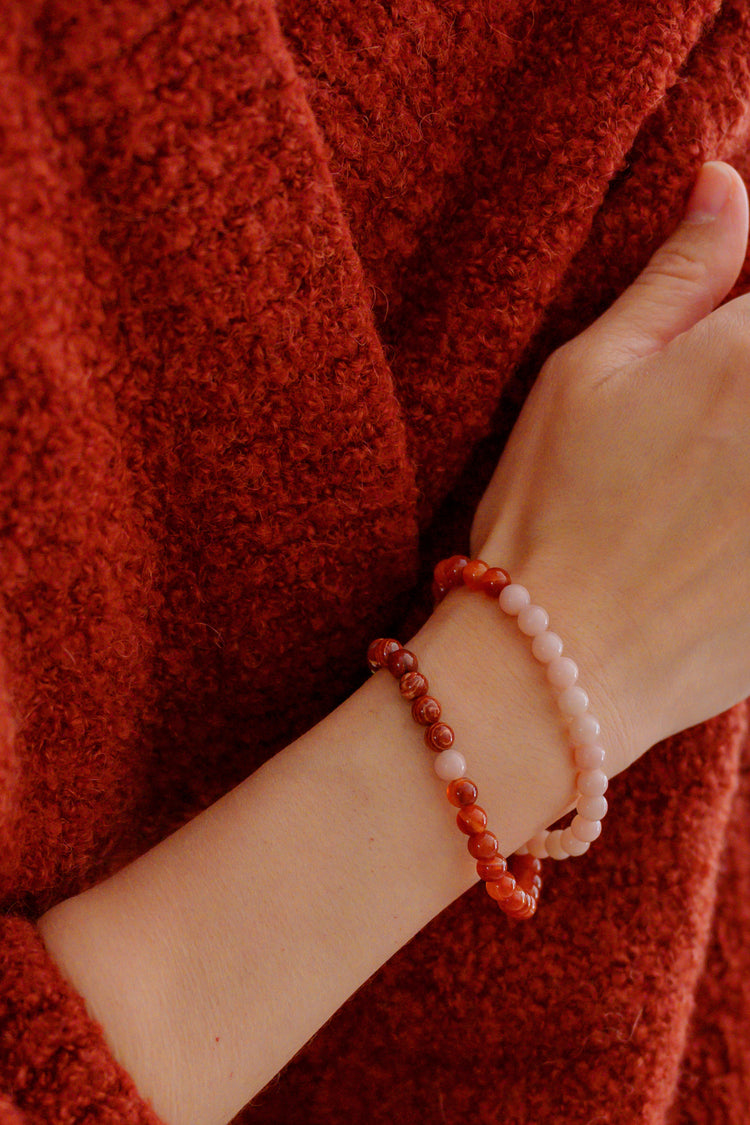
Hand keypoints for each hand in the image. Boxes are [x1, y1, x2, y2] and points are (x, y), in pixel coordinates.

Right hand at [470, 161, 749, 775]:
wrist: (561, 666)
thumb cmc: (552, 510)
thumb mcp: (586, 374)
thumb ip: (677, 275)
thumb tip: (727, 184)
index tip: (718, 338)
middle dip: (740, 368)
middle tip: (695, 422)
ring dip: (742, 440)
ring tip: (701, 469)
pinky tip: (719, 513)